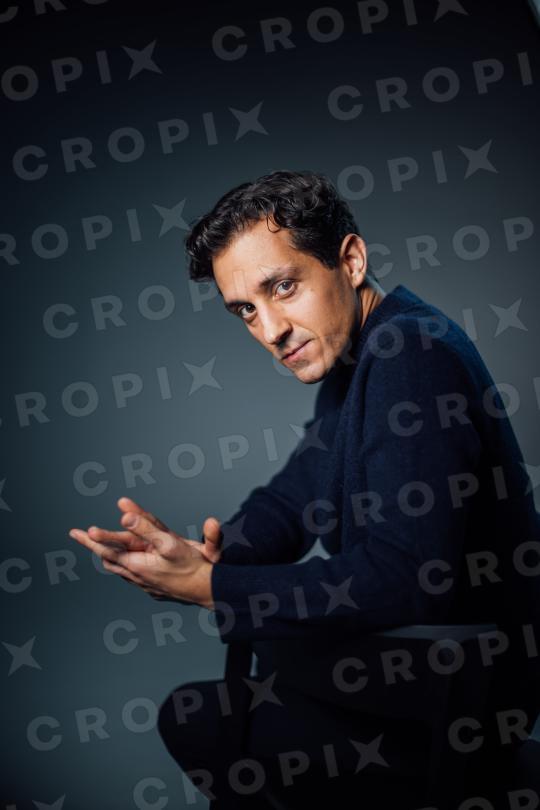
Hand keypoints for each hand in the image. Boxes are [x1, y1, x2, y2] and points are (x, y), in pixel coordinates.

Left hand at [68, 497, 216, 606]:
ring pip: (120, 570)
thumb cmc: (193, 566)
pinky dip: (124, 566)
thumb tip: (124, 516)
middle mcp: (137, 577)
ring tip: (99, 550)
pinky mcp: (155, 589)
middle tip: (79, 535)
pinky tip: (126, 566)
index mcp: (137, 565)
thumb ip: (147, 528)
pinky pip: (132, 576)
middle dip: (94, 546)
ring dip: (109, 557)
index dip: (92, 539)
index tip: (77, 531)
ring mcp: (145, 585)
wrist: (209, 591)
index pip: (107, 549)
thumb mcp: (169, 543)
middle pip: (109, 559)